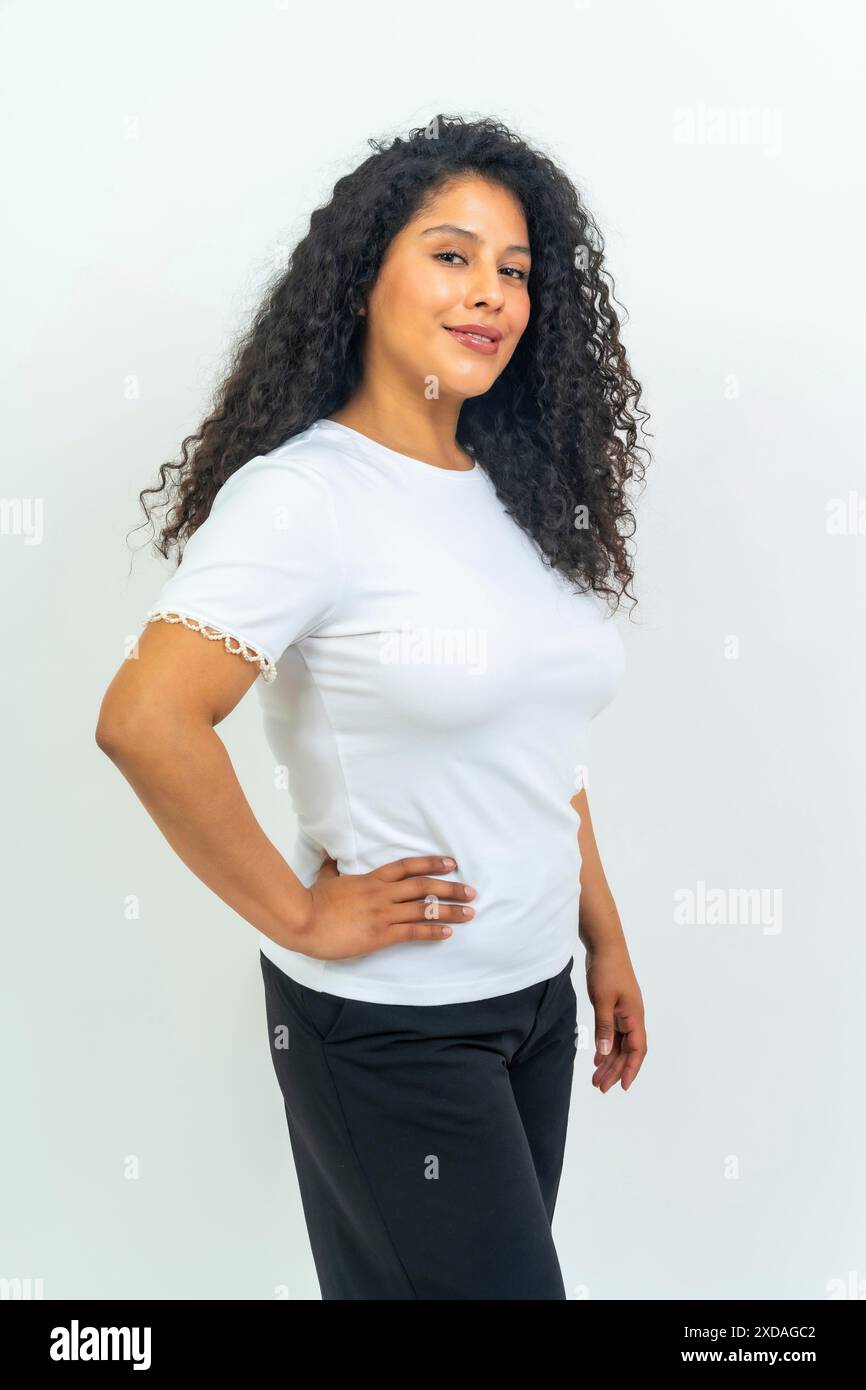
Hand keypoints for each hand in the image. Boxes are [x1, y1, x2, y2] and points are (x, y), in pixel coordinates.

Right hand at [289, 851, 476, 960]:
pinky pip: (413, 932)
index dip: (431, 864)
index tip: (451, 864)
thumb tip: (326, 850)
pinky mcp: (380, 934)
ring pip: (423, 909)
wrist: (303, 920)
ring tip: (470, 912)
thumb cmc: (312, 901)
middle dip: (450, 888)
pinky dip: (432, 931)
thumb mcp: (324, 878)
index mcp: (371, 879)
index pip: (407, 867)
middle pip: (423, 887)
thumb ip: (330, 865)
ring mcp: (383, 913)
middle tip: (471, 890)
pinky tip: (448, 932)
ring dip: (450, 910)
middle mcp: (382, 893)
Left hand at [584, 944, 646, 1091]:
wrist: (605, 946)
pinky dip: (605, 1047)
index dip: (631, 1069)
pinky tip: (596, 1058)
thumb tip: (604, 1053)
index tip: (622, 1086)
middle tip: (600, 1087)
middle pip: (627, 1051)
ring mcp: (624, 1013)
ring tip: (596, 1078)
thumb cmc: (606, 970)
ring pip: (619, 1044)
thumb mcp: (602, 1000)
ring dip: (609, 1061)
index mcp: (635, 1017)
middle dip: (615, 1070)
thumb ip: (604, 1027)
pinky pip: (613, 1034)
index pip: (637, 1050)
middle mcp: (633, 1017)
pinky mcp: (615, 1008)